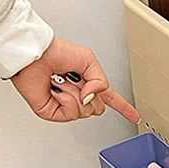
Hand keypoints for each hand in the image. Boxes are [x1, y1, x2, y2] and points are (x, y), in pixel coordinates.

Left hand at [11, 37, 139, 122]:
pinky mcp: (53, 112)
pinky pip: (69, 113)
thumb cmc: (56, 51)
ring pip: (85, 111)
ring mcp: (65, 105)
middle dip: (91, 94)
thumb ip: (101, 81)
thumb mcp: (89, 61)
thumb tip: (92, 98)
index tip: (134, 116)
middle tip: (78, 81)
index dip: (124, 108)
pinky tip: (56, 89)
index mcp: (89, 83)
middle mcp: (78, 95)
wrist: (34, 55)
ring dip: (75, 93)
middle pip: (98, 108)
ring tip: (62, 81)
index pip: (110, 99)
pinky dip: (64, 99)